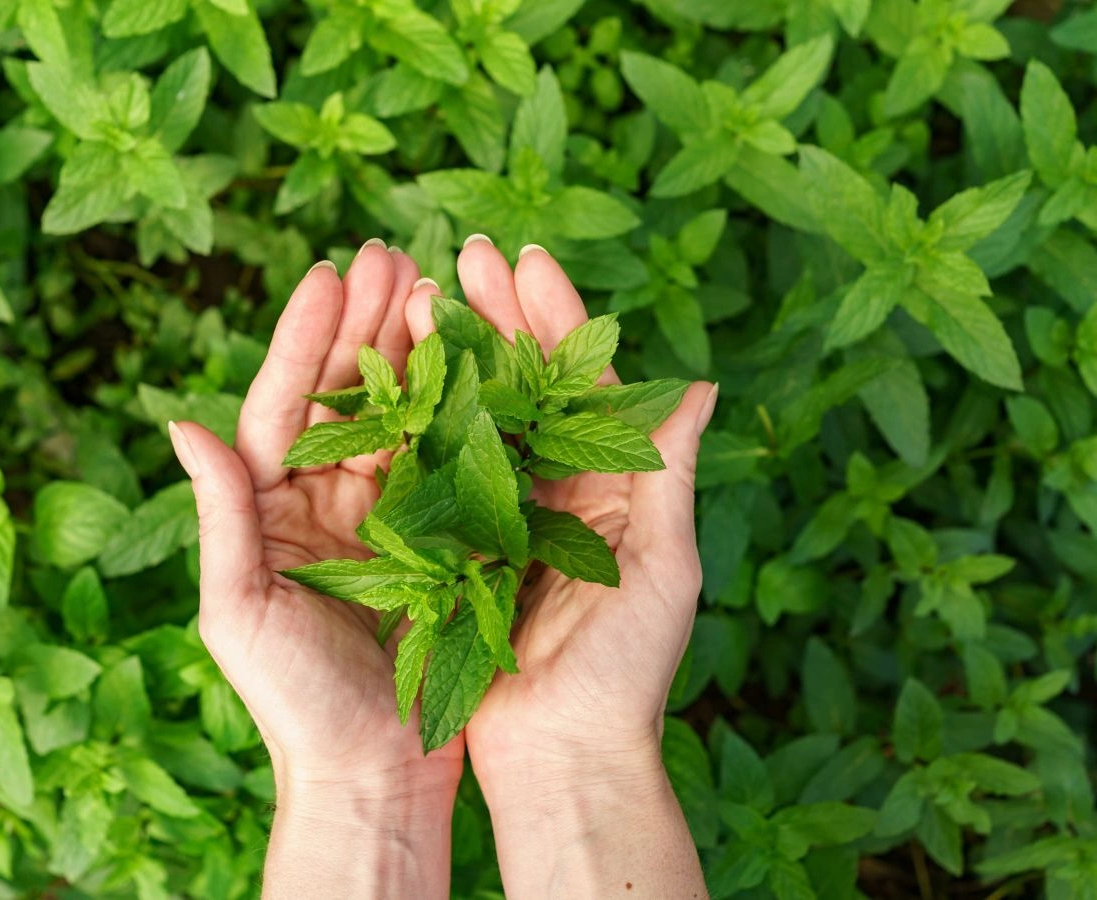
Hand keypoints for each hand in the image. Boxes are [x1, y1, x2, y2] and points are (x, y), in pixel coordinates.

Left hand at [169, 242, 460, 898]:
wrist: (371, 772)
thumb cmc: (293, 703)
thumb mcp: (240, 610)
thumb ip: (221, 515)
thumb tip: (180, 422)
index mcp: (269, 509)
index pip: (283, 405)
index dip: (305, 338)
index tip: (329, 272)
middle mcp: (323, 502)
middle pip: (344, 394)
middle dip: (365, 323)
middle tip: (392, 252)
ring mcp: (382, 517)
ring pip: (398, 416)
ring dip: (413, 350)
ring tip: (434, 283)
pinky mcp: (434, 540)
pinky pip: (443, 461)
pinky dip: (456, 409)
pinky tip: (474, 359)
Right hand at [401, 238, 714, 896]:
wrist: (561, 756)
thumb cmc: (627, 672)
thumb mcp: (663, 570)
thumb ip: (670, 474)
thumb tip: (701, 384)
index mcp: (614, 484)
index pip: (586, 381)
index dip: (556, 316)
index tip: (524, 258)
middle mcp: (559, 489)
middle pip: (528, 383)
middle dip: (499, 315)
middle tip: (465, 253)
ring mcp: (506, 515)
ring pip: (479, 415)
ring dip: (455, 354)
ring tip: (422, 292)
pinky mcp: (459, 547)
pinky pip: (440, 472)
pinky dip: (422, 422)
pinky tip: (396, 375)